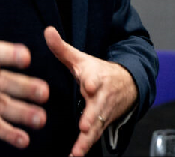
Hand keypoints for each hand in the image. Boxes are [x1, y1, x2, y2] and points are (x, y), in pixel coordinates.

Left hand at [44, 26, 137, 156]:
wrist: (127, 84)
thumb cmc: (97, 71)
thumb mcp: (81, 59)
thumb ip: (62, 48)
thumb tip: (47, 30)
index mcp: (96, 77)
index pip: (95, 78)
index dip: (93, 81)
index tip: (89, 85)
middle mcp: (102, 96)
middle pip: (98, 107)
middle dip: (92, 116)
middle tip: (85, 124)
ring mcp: (103, 112)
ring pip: (97, 127)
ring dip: (87, 139)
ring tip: (77, 151)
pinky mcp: (103, 125)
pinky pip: (95, 137)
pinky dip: (86, 148)